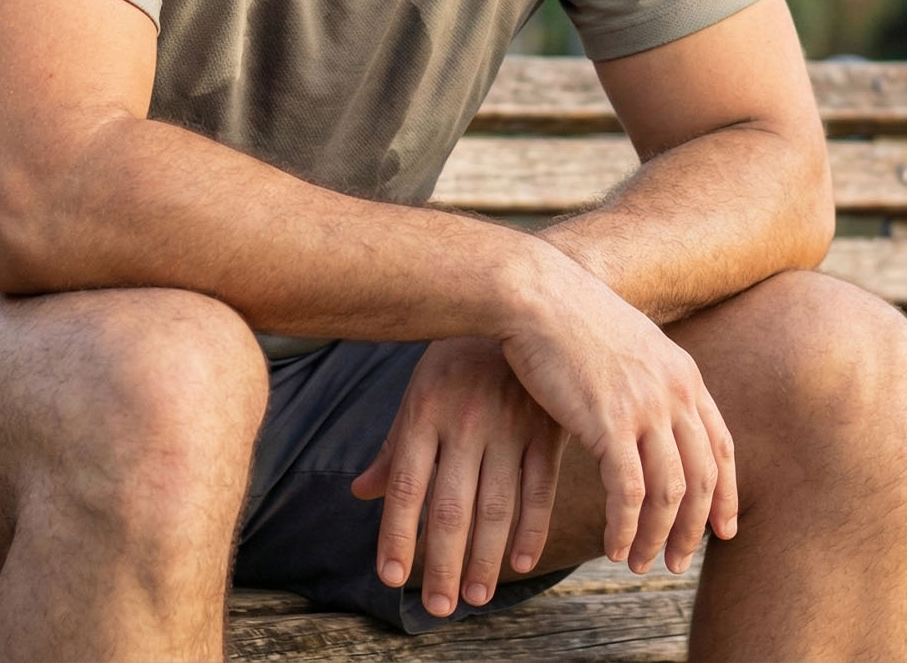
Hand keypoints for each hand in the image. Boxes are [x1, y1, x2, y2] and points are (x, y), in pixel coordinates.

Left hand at [351, 337, 567, 616]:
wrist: (522, 300)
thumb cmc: (461, 354)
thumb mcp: (420, 389)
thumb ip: (396, 446)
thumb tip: (360, 492)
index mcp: (426, 410)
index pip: (407, 488)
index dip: (398, 537)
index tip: (393, 580)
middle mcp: (464, 421)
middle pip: (449, 507)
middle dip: (441, 563)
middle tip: (437, 607)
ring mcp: (508, 425)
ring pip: (494, 506)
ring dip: (485, 558)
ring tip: (473, 596)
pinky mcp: (546, 428)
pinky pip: (539, 488)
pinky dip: (532, 529)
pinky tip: (521, 562)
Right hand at [498, 255, 738, 580]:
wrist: (537, 294)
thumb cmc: (569, 318)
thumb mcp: (627, 345)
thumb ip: (646, 380)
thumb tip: (648, 410)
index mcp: (683, 375)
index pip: (721, 446)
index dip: (726, 493)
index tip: (723, 531)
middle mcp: (675, 393)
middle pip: (702, 477)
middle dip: (693, 528)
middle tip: (676, 562)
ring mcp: (646, 408)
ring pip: (669, 492)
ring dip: (655, 536)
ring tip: (638, 563)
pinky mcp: (609, 422)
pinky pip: (629, 492)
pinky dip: (625, 527)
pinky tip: (612, 547)